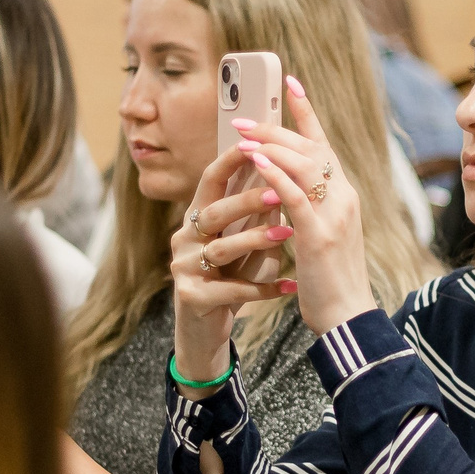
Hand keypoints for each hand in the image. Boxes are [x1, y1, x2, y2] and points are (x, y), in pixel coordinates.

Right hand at [169, 149, 294, 390]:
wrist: (204, 331)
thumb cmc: (228, 277)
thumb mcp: (242, 240)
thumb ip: (254, 214)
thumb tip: (282, 175)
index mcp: (196, 218)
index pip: (211, 180)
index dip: (230, 160)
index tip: (255, 142)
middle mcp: (185, 239)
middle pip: (213, 212)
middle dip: (245, 200)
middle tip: (277, 193)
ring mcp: (184, 269)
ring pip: (221, 249)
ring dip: (256, 241)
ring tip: (287, 234)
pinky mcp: (192, 298)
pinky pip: (232, 290)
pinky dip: (263, 288)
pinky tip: (289, 287)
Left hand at [224, 76, 377, 335]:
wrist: (347, 317)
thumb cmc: (329, 280)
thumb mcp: (321, 234)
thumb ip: (308, 206)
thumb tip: (282, 184)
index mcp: (344, 195)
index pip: (325, 143)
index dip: (307, 111)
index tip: (290, 82)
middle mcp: (344, 197)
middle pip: (312, 147)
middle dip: (275, 127)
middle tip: (242, 119)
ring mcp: (334, 215)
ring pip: (305, 164)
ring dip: (271, 145)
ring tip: (242, 135)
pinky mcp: (320, 235)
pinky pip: (296, 195)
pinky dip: (275, 174)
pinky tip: (255, 161)